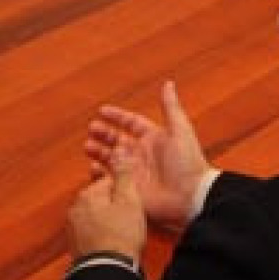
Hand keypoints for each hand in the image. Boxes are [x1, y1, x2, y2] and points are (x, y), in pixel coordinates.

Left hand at [68, 152, 145, 258]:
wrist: (107, 269)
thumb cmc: (121, 235)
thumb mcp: (129, 200)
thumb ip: (124, 175)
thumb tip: (120, 150)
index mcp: (88, 193)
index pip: (109, 180)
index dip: (126, 189)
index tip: (134, 200)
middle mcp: (75, 207)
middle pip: (100, 197)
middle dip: (115, 204)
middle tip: (130, 218)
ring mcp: (73, 226)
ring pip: (94, 214)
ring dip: (106, 219)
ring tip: (122, 231)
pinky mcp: (75, 243)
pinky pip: (90, 230)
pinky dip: (100, 233)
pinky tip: (111, 241)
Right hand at [84, 81, 215, 230]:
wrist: (190, 196)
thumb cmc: (188, 163)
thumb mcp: (179, 131)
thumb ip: (171, 107)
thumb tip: (168, 83)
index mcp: (152, 138)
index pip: (131, 123)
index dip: (117, 116)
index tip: (102, 110)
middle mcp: (141, 154)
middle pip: (117, 139)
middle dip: (103, 133)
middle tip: (92, 128)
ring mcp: (134, 171)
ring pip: (110, 158)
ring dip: (98, 151)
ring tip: (88, 146)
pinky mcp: (129, 189)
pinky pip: (110, 180)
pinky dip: (99, 174)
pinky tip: (93, 168)